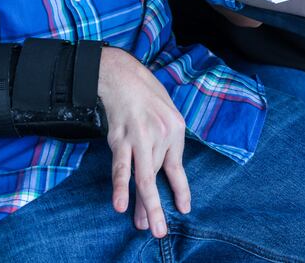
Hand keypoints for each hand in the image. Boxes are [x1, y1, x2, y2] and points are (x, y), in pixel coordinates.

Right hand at [98, 47, 189, 237]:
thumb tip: (163, 165)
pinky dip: (120, 187)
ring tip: (145, 226)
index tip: (184, 208)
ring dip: (144, 205)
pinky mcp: (120, 137)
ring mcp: (140, 136)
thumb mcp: (165, 111)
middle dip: (156, 207)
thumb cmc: (143, 92)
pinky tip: (121, 204)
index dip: (181, 189)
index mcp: (175, 128)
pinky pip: (121, 166)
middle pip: (157, 177)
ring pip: (143, 178)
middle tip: (159, 231)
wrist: (120, 73)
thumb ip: (166, 138)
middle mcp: (161, 134)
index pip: (177, 167)